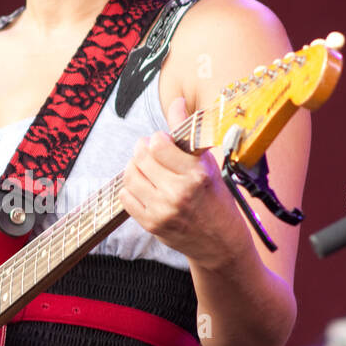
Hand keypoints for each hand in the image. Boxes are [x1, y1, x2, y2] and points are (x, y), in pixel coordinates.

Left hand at [117, 96, 246, 268]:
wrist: (219, 244)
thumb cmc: (216, 200)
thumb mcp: (208, 164)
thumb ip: (188, 133)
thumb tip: (177, 101)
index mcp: (196, 174)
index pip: (158, 144)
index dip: (157, 139)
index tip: (164, 143)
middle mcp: (178, 192)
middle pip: (140, 157)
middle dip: (143, 150)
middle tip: (151, 152)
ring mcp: (162, 210)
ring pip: (130, 176)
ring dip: (134, 167)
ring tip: (146, 168)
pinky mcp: (151, 224)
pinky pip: (126, 197)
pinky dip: (131, 188)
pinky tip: (144, 187)